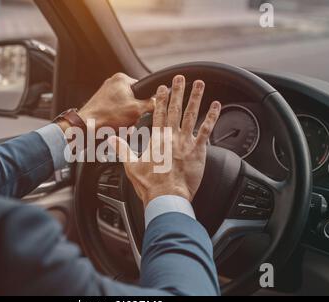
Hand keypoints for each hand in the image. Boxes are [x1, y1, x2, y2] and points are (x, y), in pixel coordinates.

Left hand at [77, 73, 153, 130]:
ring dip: (127, 120)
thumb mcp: (136, 110)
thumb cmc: (107, 116)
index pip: (144, 88)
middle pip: (135, 100)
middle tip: (130, 121)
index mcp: (122, 79)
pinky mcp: (102, 104)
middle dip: (134, 114)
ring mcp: (106, 94)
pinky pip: (117, 112)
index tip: (143, 111)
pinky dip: (119, 121)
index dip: (146, 102)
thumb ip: (151, 104)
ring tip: (122, 126)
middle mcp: (113, 83)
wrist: (86, 126)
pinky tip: (116, 127)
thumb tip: (158, 102)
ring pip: (126, 108)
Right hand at [109, 76, 220, 206]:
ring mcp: (185, 142)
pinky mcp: (198, 151)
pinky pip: (206, 130)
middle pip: (175, 109)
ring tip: (199, 84)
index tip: (163, 87)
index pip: (158, 113)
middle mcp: (171, 136)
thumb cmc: (150, 184)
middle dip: (178, 91)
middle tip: (181, 78)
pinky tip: (216, 107)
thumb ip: (122, 149)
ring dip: (196, 98)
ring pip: (191, 115)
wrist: (167, 196)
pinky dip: (212, 117)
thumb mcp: (130, 165)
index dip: (160, 99)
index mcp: (156, 139)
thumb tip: (112, 139)